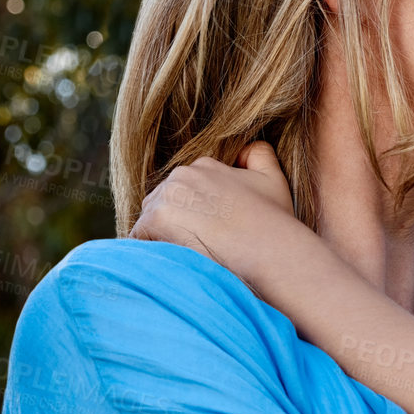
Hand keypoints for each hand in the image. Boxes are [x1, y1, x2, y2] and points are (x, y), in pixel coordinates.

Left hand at [129, 141, 298, 275]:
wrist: (270, 248)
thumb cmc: (274, 220)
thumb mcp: (273, 177)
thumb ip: (259, 154)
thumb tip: (242, 151)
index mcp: (203, 165)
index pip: (183, 191)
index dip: (192, 215)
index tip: (207, 234)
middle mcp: (182, 175)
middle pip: (163, 204)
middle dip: (173, 226)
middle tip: (195, 248)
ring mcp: (167, 196)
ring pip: (149, 221)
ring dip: (161, 239)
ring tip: (186, 257)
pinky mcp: (156, 219)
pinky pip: (139, 239)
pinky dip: (151, 252)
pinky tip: (175, 262)